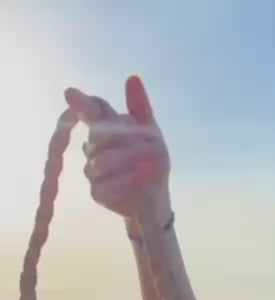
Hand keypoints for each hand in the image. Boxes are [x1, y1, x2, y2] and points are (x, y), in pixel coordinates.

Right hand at [64, 76, 170, 219]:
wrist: (155, 199)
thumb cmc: (151, 163)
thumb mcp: (152, 134)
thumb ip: (141, 108)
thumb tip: (132, 77)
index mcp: (107, 128)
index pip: (92, 110)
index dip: (82, 102)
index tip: (70, 94)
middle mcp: (95, 147)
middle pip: (97, 134)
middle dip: (125, 140)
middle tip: (151, 148)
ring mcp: (92, 171)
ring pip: (100, 161)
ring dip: (128, 161)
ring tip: (147, 165)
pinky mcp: (97, 192)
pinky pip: (105, 184)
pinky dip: (125, 181)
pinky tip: (138, 181)